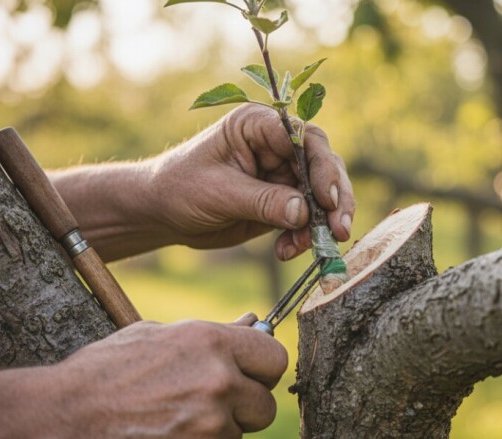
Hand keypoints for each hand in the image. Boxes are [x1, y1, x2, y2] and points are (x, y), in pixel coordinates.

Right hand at [54, 318, 286, 438]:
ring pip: (236, 438)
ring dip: (213, 436)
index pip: (275, 358)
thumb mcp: (155, 336)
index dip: (264, 371)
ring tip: (168, 424)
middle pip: (266, 407)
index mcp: (211, 343)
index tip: (253, 378)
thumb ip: (210, 335)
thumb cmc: (103, 373)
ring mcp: (211, 426)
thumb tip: (250, 324)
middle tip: (210, 408)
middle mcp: (219, 382)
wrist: (63, 421)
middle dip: (244, 410)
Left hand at [151, 104, 355, 259]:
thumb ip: (264, 201)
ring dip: (321, 223)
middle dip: (334, 199)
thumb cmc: (180, 188)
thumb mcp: (220, 193)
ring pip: (320, 195)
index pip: (305, 138)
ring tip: (315, 247)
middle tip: (339, 229)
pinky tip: (287, 251)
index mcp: (258, 125)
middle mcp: (276, 145)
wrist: (163, 214)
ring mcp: (281, 174)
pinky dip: (303, 236)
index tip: (327, 199)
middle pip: (323, 165)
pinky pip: (305, 218)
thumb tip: (304, 213)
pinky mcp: (281, 201)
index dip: (322, 167)